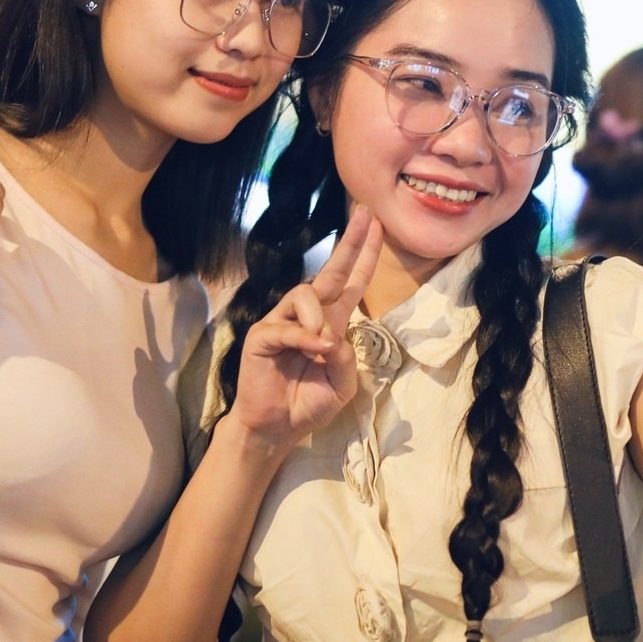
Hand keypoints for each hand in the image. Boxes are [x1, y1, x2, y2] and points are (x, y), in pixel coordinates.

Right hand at [229, 207, 384, 451]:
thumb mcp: (342, 384)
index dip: (365, 256)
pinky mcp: (263, 335)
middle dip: (350, 242)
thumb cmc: (309, 404)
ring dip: (320, 315)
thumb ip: (345, 356)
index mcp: (332, 323)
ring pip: (305, 293)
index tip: (379, 227)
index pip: (352, 283)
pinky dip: (304, 338)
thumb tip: (333, 335)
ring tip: (324, 343)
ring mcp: (283, 322)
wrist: (278, 428)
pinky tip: (314, 350)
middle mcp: (308, 315)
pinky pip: (287, 326)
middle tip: (366, 214)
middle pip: (331, 271)